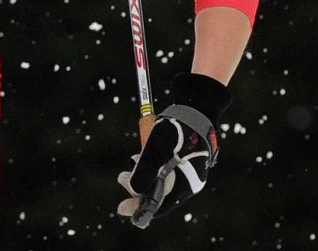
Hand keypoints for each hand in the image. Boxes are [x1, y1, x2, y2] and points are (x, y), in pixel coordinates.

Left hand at [116, 72, 230, 228]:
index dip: (140, 209)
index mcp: (185, 185)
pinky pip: (163, 167)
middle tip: (121, 177)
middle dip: (137, 186)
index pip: (159, 205)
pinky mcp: (183, 160)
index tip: (122, 209)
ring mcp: (186, 170)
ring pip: (159, 178)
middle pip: (157, 192)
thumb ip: (145, 170)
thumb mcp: (157, 150)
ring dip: (143, 172)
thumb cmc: (178, 130)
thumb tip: (132, 190)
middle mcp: (188, 182)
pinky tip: (141, 154)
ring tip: (132, 159)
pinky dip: (151, 163)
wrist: (196, 109)